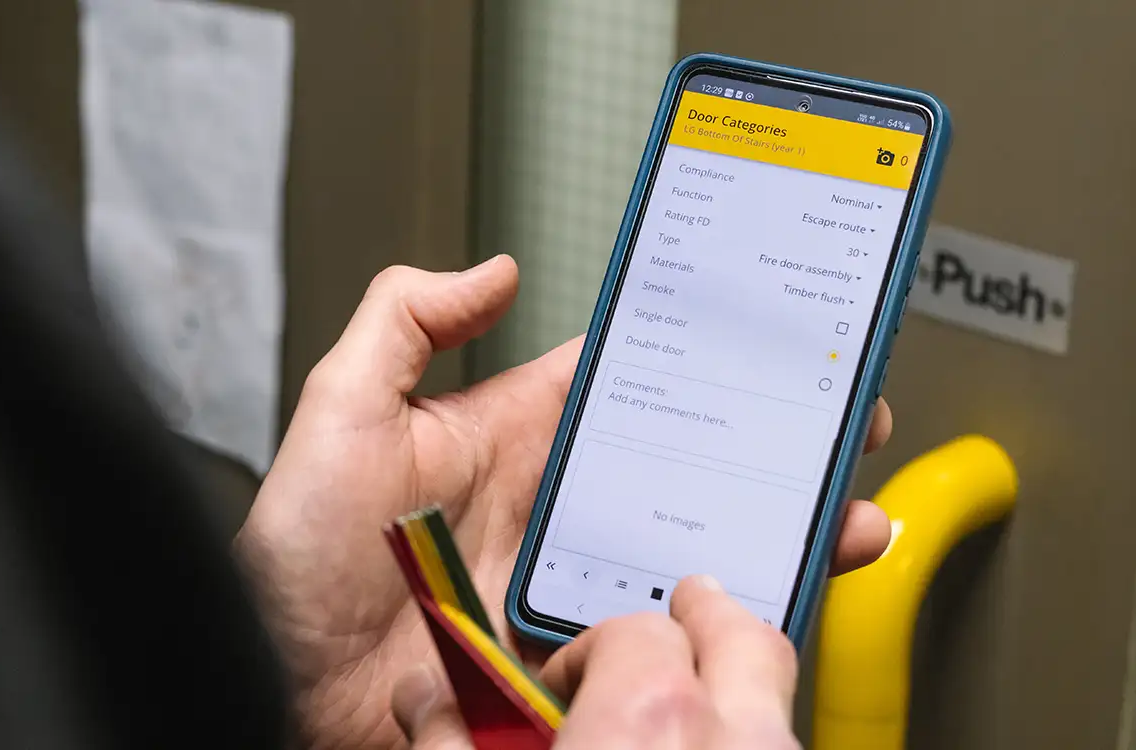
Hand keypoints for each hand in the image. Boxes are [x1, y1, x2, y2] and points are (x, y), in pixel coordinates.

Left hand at [235, 255, 892, 748]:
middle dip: (769, 441)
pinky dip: (730, 614)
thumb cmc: (299, 554)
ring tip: (843, 511)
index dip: (700, 354)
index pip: (630, 379)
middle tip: (845, 420)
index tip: (771, 337)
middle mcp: (560, 502)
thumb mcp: (344, 411)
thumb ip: (406, 321)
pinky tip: (778, 595)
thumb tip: (492, 268)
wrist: (291, 684)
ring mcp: (576, 577)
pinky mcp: (582, 648)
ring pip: (699, 542)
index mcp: (519, 434)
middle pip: (690, 460)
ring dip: (774, 525)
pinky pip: (670, 626)